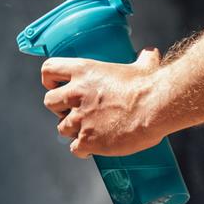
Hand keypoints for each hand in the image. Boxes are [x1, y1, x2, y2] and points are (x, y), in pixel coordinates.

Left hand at [41, 48, 166, 157]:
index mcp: (83, 71)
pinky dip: (83, 149)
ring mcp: (79, 119)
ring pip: (61, 128)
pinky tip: (94, 147)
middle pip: (50, 102)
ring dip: (73, 130)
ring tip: (90, 130)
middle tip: (76, 111)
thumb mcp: (144, 67)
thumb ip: (143, 59)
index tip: (57, 86)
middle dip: (60, 108)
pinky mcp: (87, 140)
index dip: (50, 80)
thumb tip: (150, 54)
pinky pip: (75, 148)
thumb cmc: (148, 86)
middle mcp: (75, 94)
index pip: (49, 70)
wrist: (154, 107)